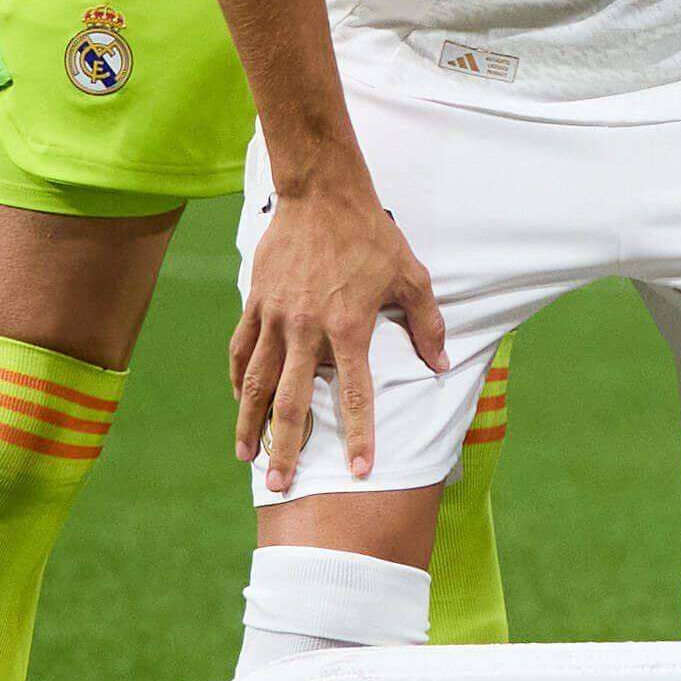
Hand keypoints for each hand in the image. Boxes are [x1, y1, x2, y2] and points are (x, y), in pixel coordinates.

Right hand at [233, 162, 443, 496]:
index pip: (356, 395)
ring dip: (250, 422)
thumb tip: (440, 364)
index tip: (358, 472)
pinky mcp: (255, 303)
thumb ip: (427, 325)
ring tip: (247, 456)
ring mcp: (275, 317)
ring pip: (257, 382)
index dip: (358, 437)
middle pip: (293, 401)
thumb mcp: (412, 277)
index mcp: (349, 327)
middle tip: (278, 484)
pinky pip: (242, 350)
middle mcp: (307, 330)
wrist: (322, 196)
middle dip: (287, 447)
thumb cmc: (373, 237)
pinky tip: (241, 401)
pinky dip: (240, 379)